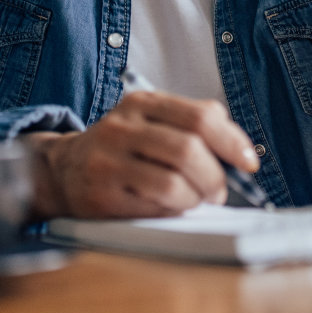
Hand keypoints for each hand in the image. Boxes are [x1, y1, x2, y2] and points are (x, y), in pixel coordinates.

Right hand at [23, 92, 260, 219]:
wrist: (63, 170)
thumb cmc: (123, 149)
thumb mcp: (151, 122)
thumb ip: (192, 126)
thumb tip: (241, 154)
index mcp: (142, 102)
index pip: (201, 117)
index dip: (232, 142)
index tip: (249, 162)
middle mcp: (122, 126)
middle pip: (189, 150)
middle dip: (215, 177)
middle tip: (218, 191)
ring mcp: (108, 160)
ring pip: (174, 182)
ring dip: (196, 198)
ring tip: (194, 200)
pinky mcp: (102, 194)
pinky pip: (153, 206)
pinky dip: (174, 210)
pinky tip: (170, 207)